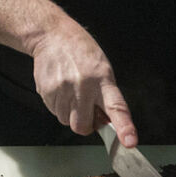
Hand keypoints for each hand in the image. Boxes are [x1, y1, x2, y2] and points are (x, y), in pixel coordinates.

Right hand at [0, 0, 137, 146]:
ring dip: (70, 113)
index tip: (129, 141)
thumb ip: (106, 98)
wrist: (53, 35)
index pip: (116, 107)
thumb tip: (106, 123)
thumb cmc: (82, 54)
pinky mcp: (46, 91)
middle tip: (85, 107)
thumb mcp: (103, 70)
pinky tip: (61, 89)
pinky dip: (58, 106)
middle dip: (84, 123)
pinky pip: (54, 113)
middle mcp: (83, 86)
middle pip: (82, 126)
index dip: (124, 127)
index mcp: (103, 80)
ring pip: (66, 121)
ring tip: (71, 91)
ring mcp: (62, 89)